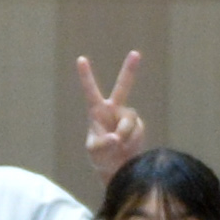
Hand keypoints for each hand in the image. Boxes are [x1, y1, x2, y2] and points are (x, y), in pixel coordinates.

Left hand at [76, 49, 146, 164]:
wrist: (118, 166)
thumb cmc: (101, 157)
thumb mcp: (95, 152)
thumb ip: (103, 145)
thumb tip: (116, 137)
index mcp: (97, 111)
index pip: (91, 91)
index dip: (86, 76)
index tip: (80, 59)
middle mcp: (114, 109)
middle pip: (123, 86)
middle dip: (130, 70)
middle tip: (135, 53)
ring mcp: (127, 116)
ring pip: (128, 121)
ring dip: (124, 135)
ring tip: (118, 146)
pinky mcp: (138, 125)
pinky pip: (137, 131)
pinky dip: (132, 141)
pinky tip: (127, 147)